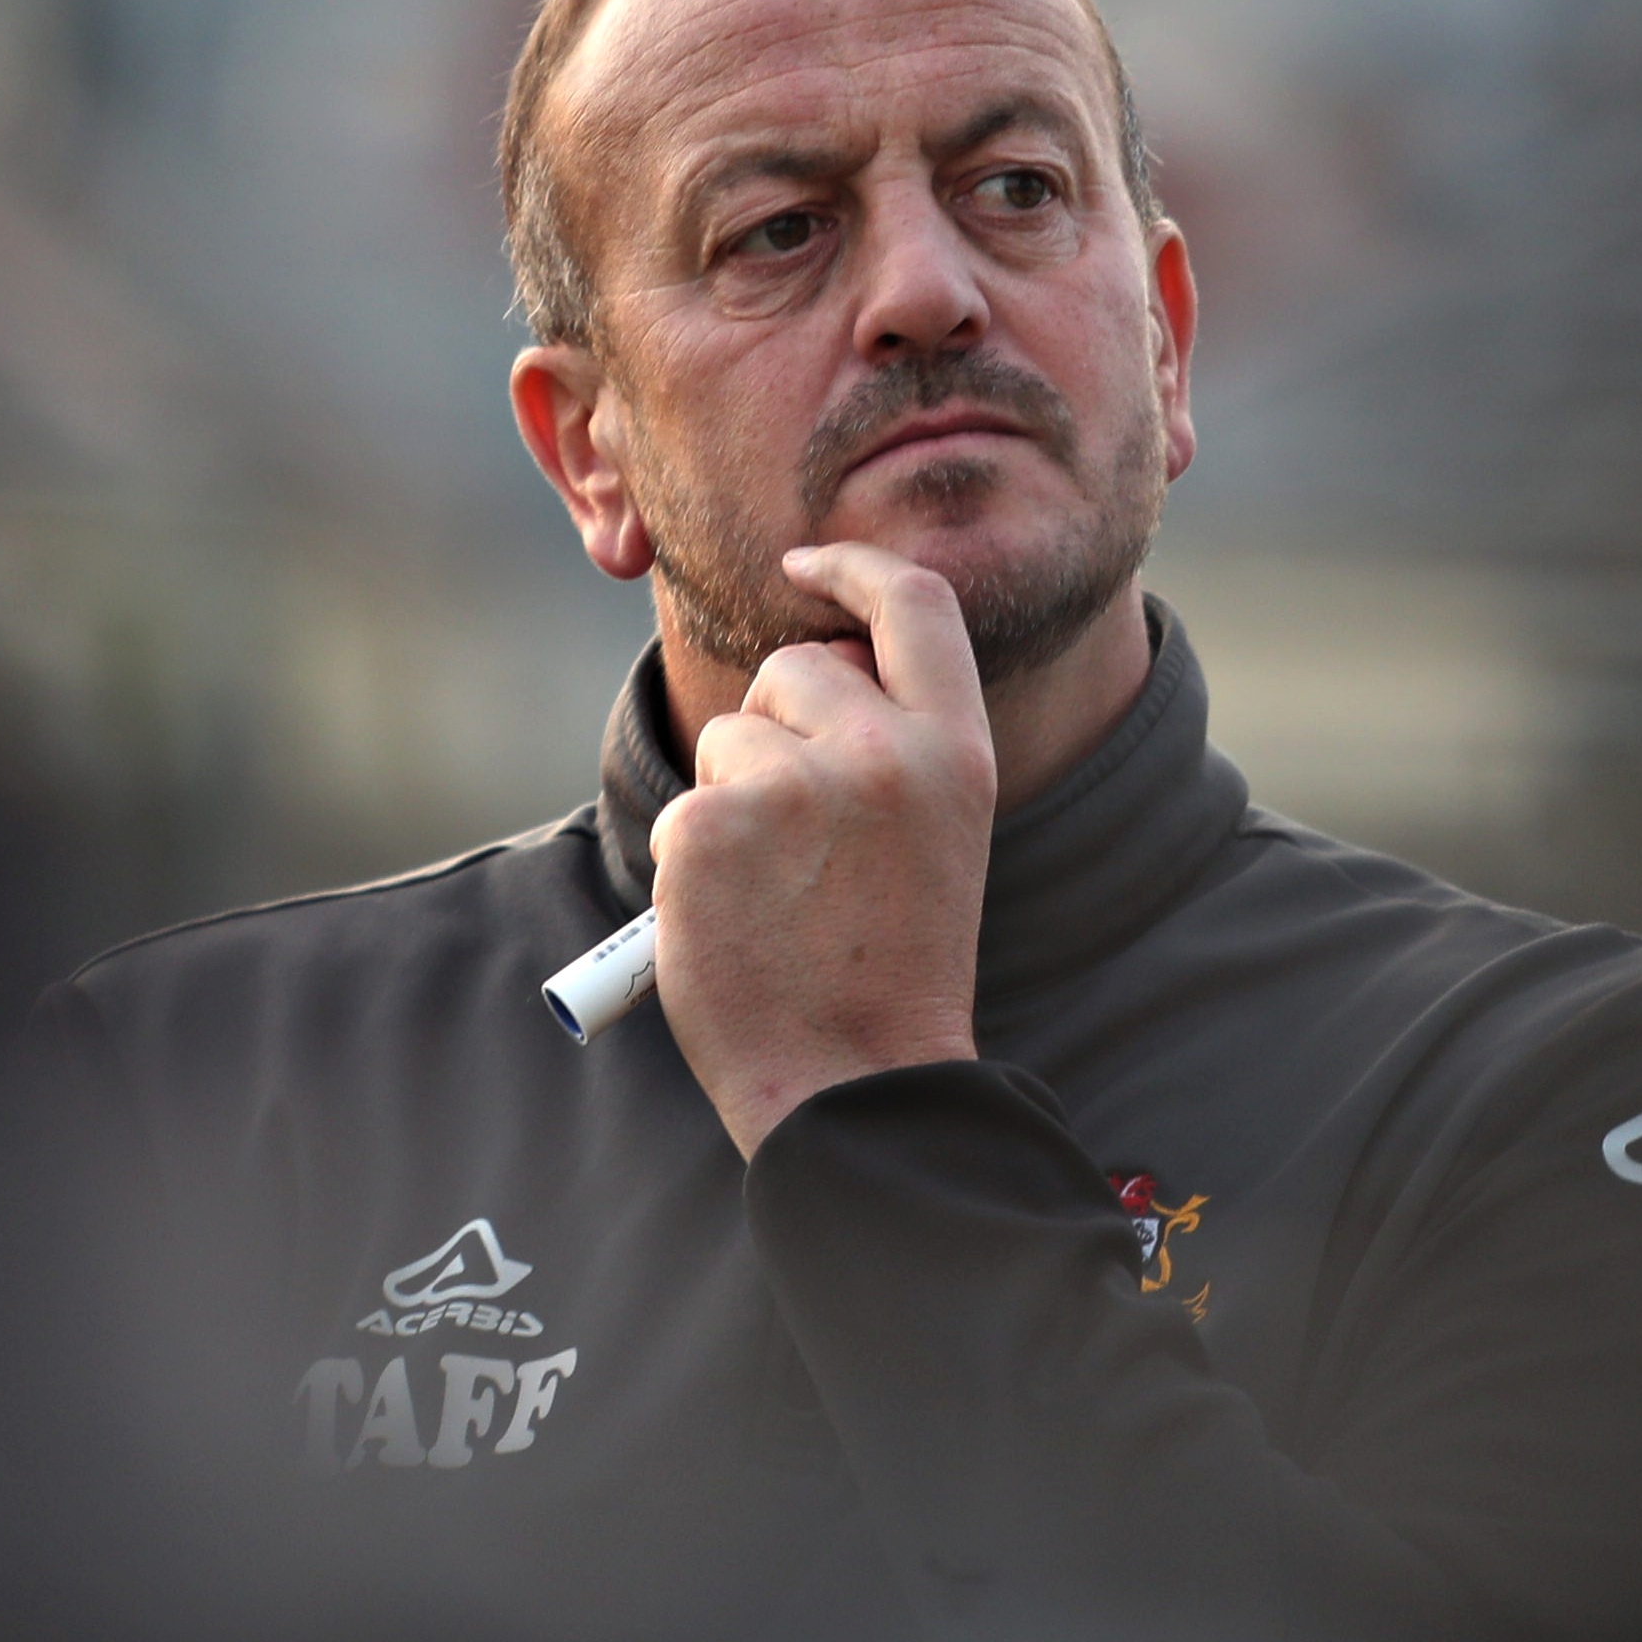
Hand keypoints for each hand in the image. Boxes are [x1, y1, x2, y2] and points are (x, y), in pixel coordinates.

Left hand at [649, 542, 996, 1155]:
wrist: (856, 1081)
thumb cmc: (890, 970)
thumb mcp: (934, 838)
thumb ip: (892, 748)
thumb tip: (812, 668)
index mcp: (954, 751)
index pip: (913, 604)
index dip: (855, 564)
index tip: (807, 560)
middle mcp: (881, 752)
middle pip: (797, 667)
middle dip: (776, 723)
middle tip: (797, 832)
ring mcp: (791, 785)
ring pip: (729, 736)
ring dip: (734, 795)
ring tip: (776, 891)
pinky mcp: (711, 824)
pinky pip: (686, 806)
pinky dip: (693, 858)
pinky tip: (734, 919)